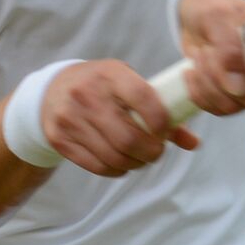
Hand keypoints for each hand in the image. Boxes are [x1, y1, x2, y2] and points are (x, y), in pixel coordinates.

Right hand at [41, 60, 198, 176]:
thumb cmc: (101, 86)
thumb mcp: (127, 83)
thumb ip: (160, 109)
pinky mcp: (61, 140)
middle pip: (129, 137)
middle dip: (151, 151)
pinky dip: (116, 169)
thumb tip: (193, 142)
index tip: (164, 131)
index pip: (143, 98)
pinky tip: (121, 162)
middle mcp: (88, 95)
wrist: (51, 91)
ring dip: (135, 163)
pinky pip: (97, 166)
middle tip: (156, 151)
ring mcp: (71, 119)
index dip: (160, 121)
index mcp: (110, 74)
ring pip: (114, 156)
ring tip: (140, 158)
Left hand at [177, 0, 244, 115]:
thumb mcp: (220, 15)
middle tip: (206, 51)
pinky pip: (220, 109)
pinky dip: (200, 94)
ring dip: (208, 83)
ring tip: (198, 57)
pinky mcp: (234, 97)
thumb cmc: (216, 9)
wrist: (198, 18)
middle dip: (223, 76)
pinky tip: (191, 73)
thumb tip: (231, 75)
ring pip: (235, 104)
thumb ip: (229, 44)